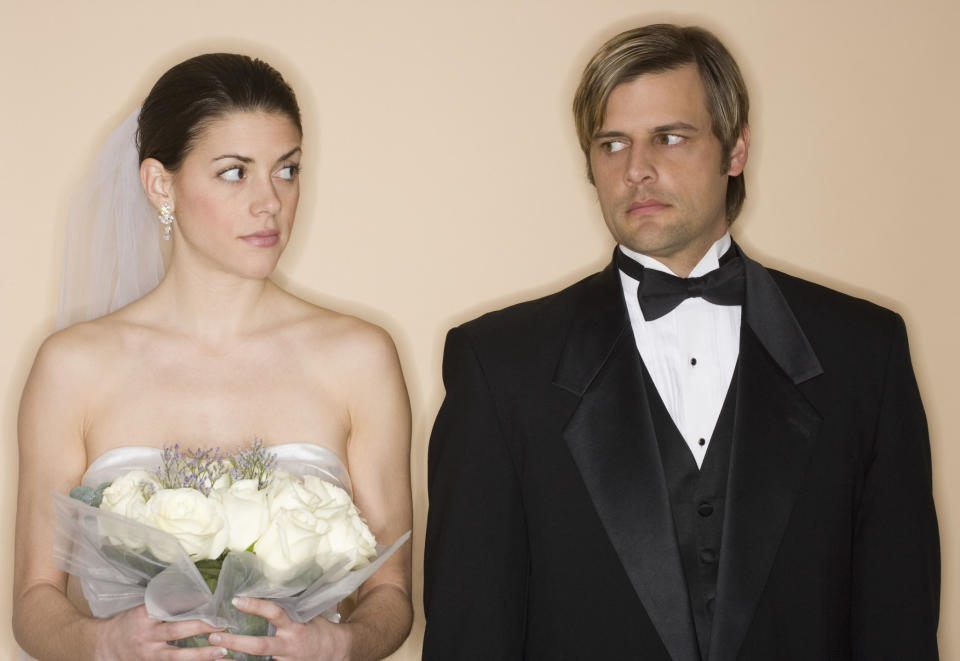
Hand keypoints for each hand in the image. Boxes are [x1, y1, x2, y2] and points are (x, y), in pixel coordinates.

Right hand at [96, 604, 227, 659]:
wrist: (104, 647)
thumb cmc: (129, 623)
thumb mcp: (142, 608)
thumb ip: (165, 603)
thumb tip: (199, 597)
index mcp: (144, 615)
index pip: (169, 607)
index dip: (190, 604)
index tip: (209, 601)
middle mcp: (147, 635)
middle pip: (175, 632)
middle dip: (200, 628)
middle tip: (222, 626)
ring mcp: (149, 655)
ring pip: (177, 657)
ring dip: (201, 655)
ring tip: (222, 652)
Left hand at [210, 596, 351, 660]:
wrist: (333, 652)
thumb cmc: (318, 629)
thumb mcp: (306, 615)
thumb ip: (287, 607)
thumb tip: (265, 588)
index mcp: (295, 626)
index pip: (275, 613)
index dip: (256, 606)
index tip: (236, 599)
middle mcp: (289, 645)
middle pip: (260, 646)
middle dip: (236, 642)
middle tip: (214, 637)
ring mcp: (285, 660)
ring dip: (235, 660)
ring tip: (213, 656)